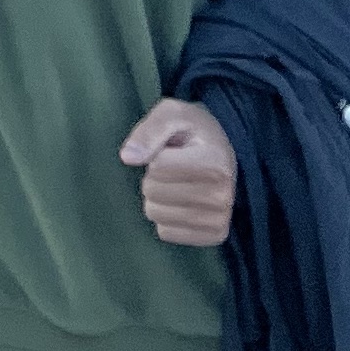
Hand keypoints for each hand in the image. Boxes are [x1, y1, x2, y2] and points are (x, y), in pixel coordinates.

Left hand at [120, 96, 237, 247]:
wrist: (221, 152)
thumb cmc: (192, 131)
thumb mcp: (171, 114)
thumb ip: (148, 131)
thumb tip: (128, 157)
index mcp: (215, 163)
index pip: (158, 166)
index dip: (156, 154)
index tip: (173, 149)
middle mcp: (222, 196)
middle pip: (153, 191)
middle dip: (153, 177)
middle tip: (173, 168)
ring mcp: (219, 220)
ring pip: (156, 214)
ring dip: (157, 198)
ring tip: (177, 183)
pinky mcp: (214, 236)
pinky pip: (165, 232)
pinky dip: (165, 218)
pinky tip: (181, 203)